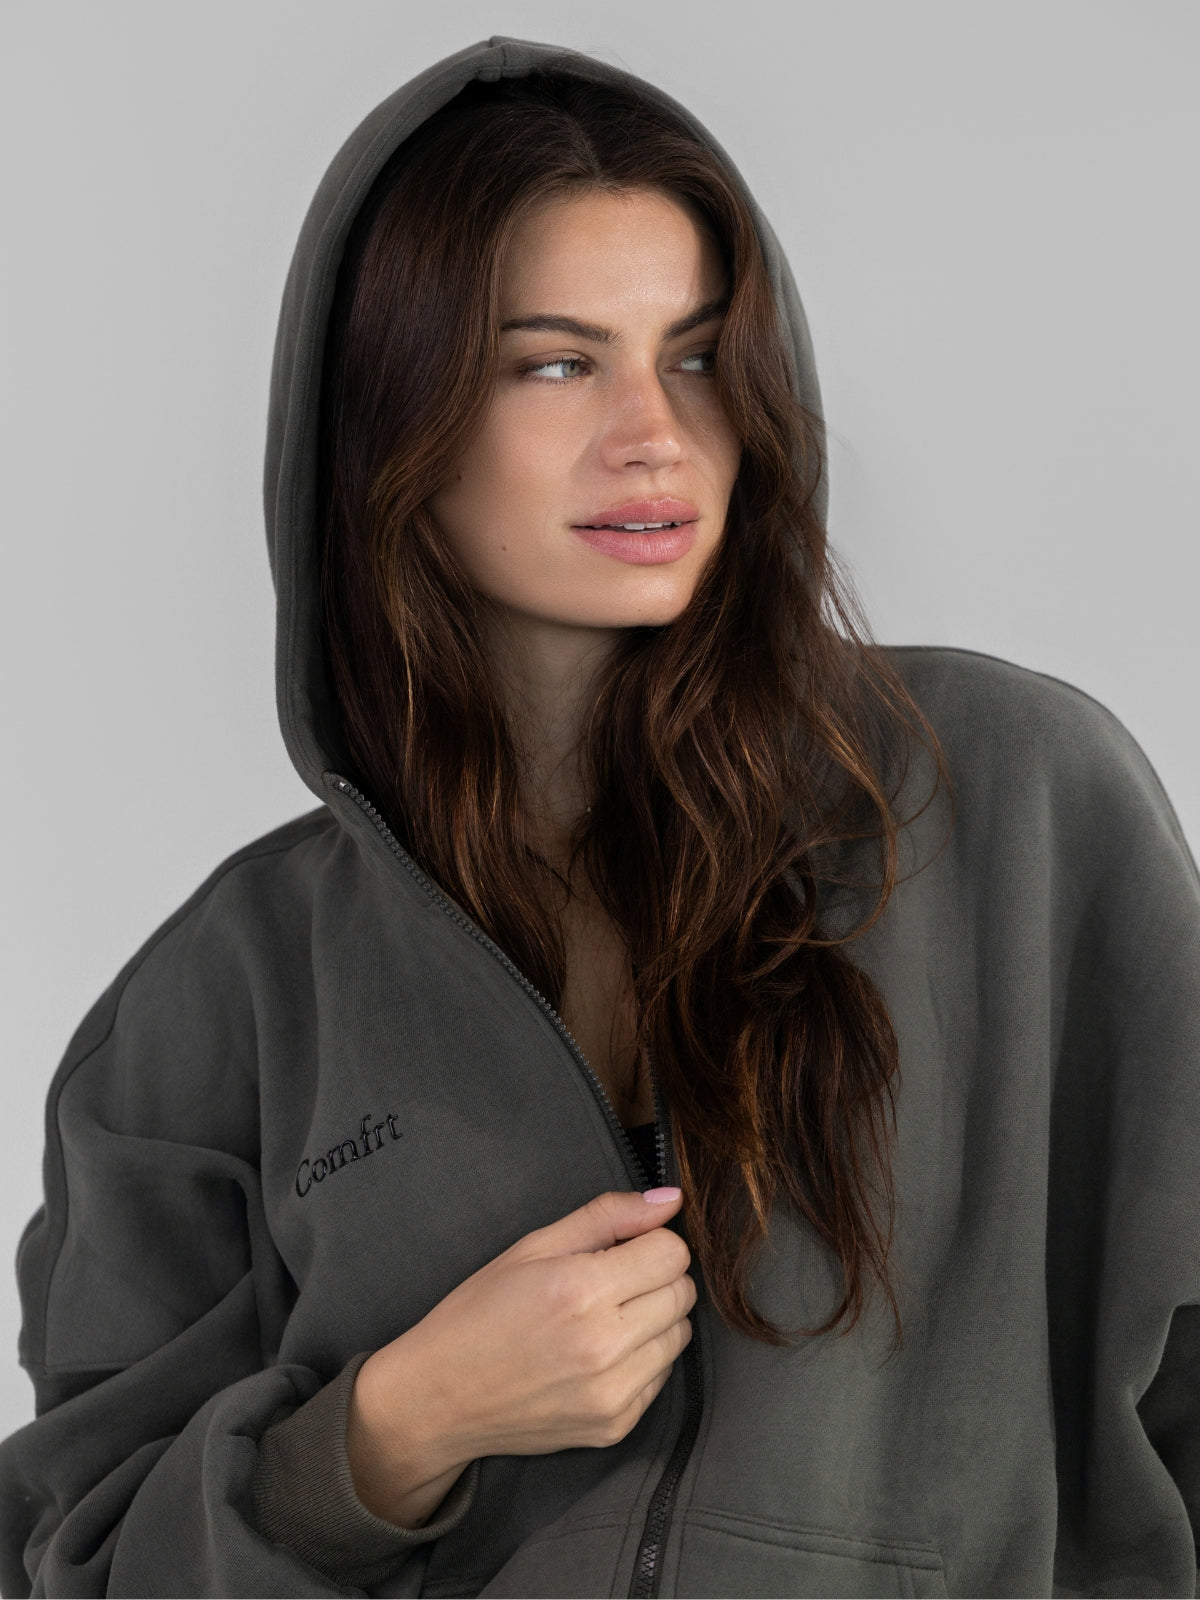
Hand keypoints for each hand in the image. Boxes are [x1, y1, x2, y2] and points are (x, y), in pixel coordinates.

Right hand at [348, 1187, 694, 1522]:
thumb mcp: (533, 1246)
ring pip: (680, 1336)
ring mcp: (613, 1393)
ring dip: (654, 1319)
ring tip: (604, 1318)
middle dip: (656, 1277)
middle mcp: (605, 1345)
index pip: (672, 1253)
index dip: (650, 1242)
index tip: (623, 1249)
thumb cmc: (479, 1314)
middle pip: (683, 1293)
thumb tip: (671, 1200)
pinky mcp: (616, 1426)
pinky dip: (643, 1360)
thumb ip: (607, 1216)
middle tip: (611, 1281)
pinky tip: (599, 1355)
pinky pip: (662, 1377)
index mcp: (581, 1290)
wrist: (439, 1398)